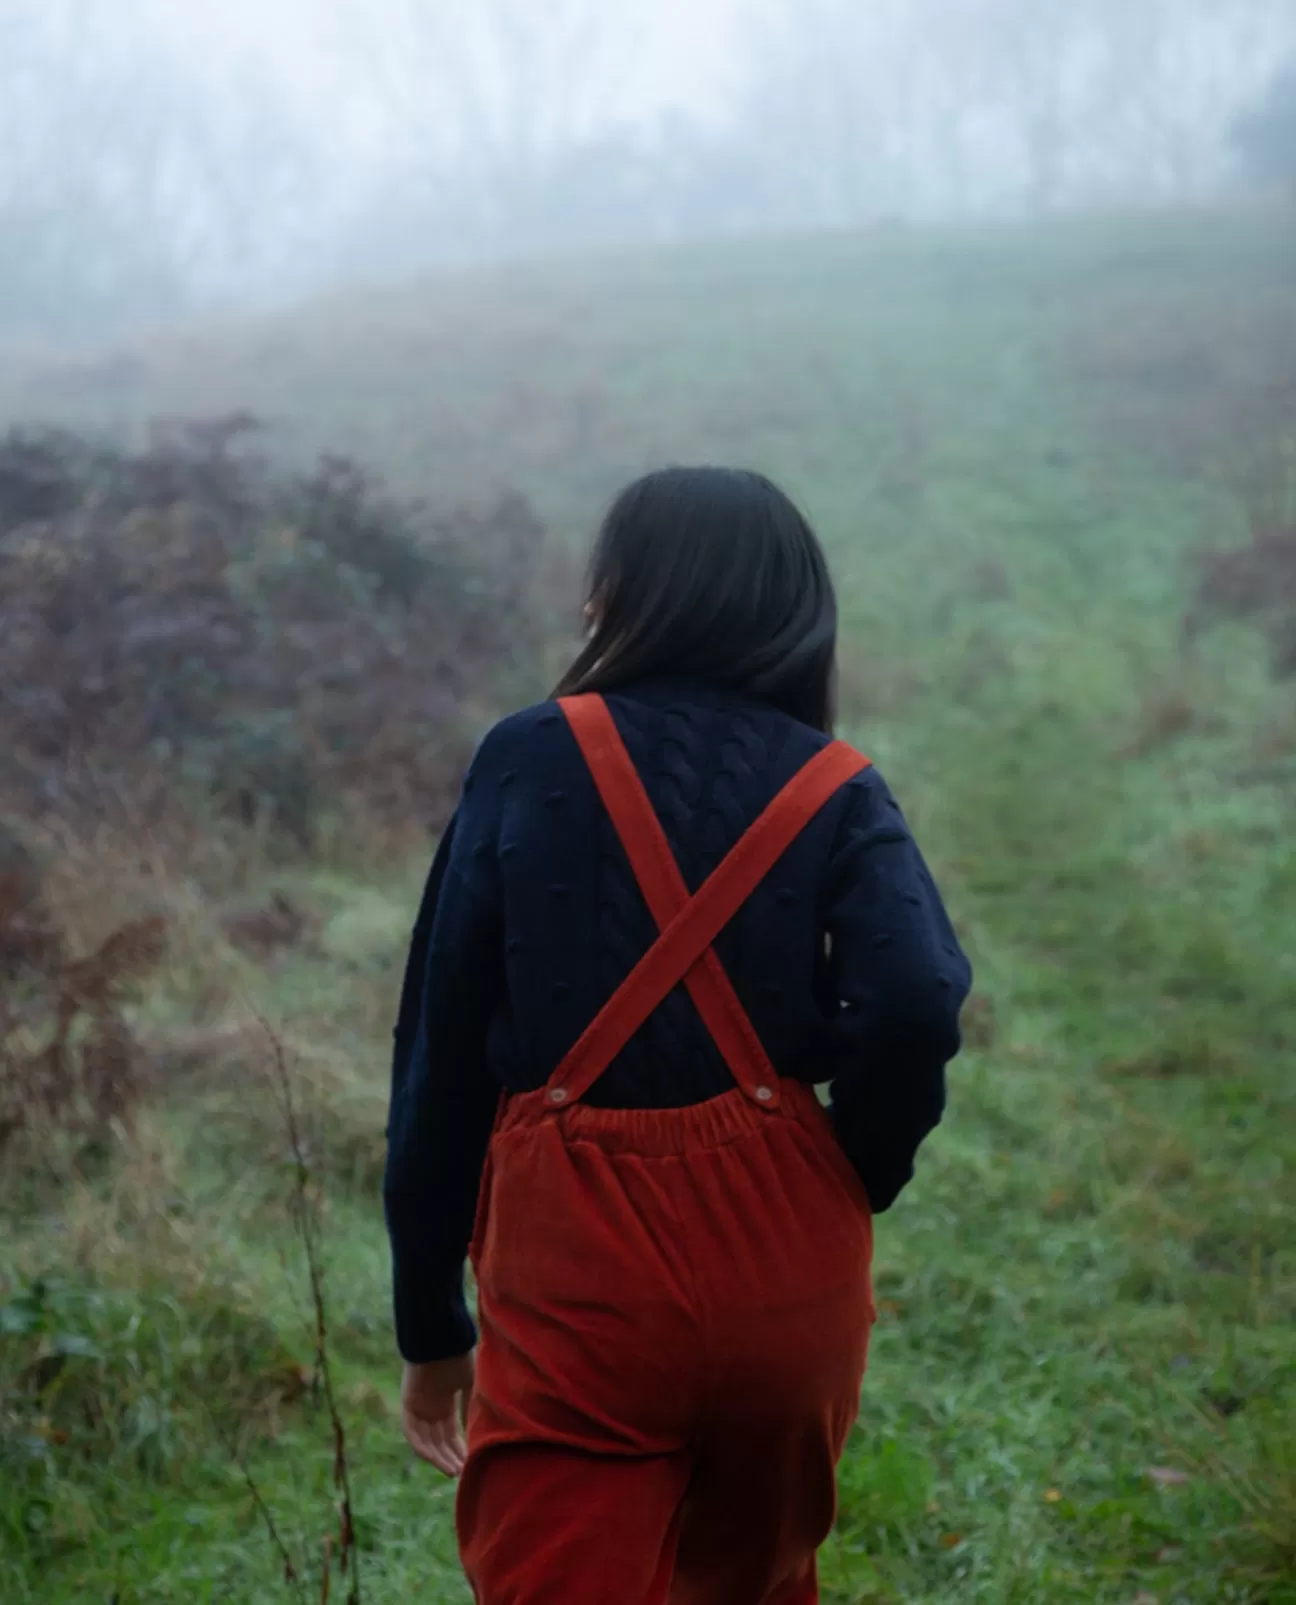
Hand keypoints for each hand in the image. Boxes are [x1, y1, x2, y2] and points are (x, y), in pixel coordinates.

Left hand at [401, 1353, 474, 1476]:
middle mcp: (431, 1407)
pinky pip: (412, 1431)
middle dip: (450, 1457)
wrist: (441, 1337)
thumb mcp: (471, 1384)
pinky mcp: (407, 1404)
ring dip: (438, 1456)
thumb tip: (476, 1433)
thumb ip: (471, 1407)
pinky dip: (422, 1446)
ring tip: (453, 1471)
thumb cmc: (459, 1355)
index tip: (470, 1462)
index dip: (459, 1448)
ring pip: (426, 1440)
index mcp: (445, 1402)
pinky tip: (435, 1459)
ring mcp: (418, 1406)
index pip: (450, 1433)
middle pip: (439, 1440)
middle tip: (462, 1473)